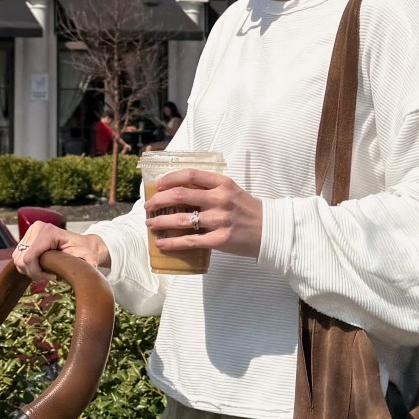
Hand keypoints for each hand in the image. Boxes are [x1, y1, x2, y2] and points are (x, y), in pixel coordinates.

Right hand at [12, 219, 111, 276]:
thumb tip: (84, 275)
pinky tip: (41, 267)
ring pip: (18, 259)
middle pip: (21, 259)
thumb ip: (86, 267)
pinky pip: (19, 256)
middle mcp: (37, 228)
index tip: (52, 277)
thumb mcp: (89, 260)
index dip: (36, 273)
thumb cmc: (86, 252)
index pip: (29, 258)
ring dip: (30, 270)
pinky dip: (27, 265)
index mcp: (49, 232)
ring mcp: (31, 231)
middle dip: (33, 272)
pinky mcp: (28, 236)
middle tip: (49, 276)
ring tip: (46, 272)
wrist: (84, 244)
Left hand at [146, 169, 262, 260]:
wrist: (270, 230)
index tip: (157, 185)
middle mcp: (220, 199)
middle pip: (181, 195)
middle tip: (148, 205)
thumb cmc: (248, 209)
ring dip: (161, 221)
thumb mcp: (232, 191)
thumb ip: (210, 189)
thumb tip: (179, 191)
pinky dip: (172, 242)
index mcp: (223, 183)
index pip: (191, 175)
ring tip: (149, 224)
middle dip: (159, 200)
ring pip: (181, 219)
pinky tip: (161, 243)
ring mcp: (219, 220)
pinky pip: (190, 241)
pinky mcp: (220, 240)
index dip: (170, 178)